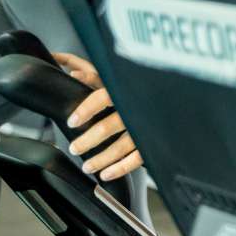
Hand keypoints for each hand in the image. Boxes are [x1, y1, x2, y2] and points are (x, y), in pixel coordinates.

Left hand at [52, 52, 144, 181]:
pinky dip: (121, 168)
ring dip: (102, 159)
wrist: (174, 100)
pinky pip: (138, 158)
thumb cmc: (137, 87)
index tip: (71, 122)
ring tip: (87, 165)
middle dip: (89, 140)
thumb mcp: (115, 75)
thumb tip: (61, 61)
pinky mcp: (154, 140)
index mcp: (125, 88)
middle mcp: (136, 107)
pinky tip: (106, 174)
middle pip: (110, 126)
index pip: (104, 96)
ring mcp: (146, 124)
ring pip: (123, 145)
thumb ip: (90, 70)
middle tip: (75, 148)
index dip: (87, 110)